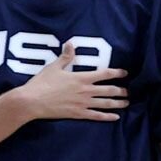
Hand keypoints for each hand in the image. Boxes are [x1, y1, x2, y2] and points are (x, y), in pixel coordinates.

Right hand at [14, 42, 128, 121]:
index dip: (116, 73)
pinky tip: (116, 117)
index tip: (125, 73)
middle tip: (128, 91)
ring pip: (106, 103)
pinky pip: (97, 116)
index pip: (104, 74)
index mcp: (81, 78)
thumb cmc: (41, 83)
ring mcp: (83, 103)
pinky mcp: (78, 114)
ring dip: (118, 103)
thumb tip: (70, 43)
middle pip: (109, 90)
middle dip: (121, 91)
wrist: (32, 101)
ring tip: (126, 103)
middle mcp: (86, 91)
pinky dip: (108, 117)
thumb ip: (65, 57)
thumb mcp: (53, 67)